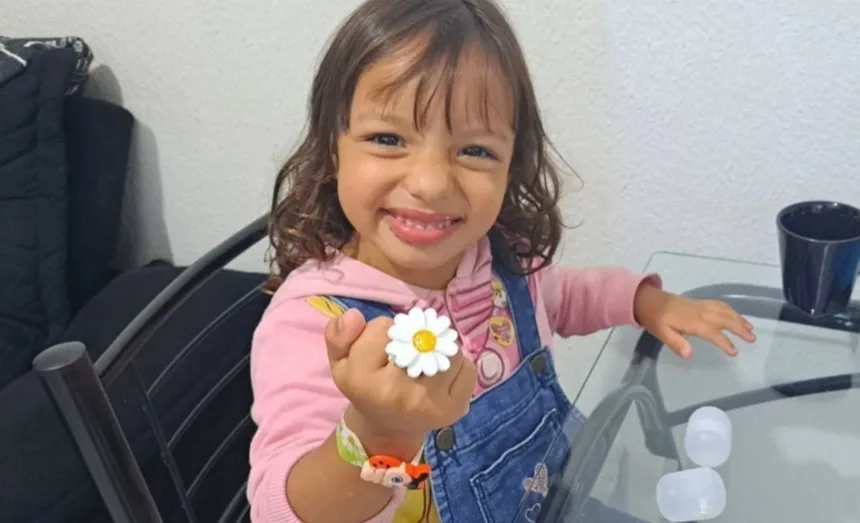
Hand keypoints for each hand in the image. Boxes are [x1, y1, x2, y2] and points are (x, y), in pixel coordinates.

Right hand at [325, 308, 476, 456]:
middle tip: (405, 356)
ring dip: (438, 349)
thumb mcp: (341, 362)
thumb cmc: (365, 387)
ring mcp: (431, 404)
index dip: (382, 333)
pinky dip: (458, 365)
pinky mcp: (456, 409)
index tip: (379, 352)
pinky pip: (467, 367)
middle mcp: (398, 394)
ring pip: (447, 348)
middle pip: (418, 335)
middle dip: (414, 338)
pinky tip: (441, 376)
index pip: (382, 328)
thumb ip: (338, 335)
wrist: (388, 428)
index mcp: (363, 381)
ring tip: (424, 364)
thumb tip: (354, 315)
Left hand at [633, 284, 755, 357]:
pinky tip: (736, 316)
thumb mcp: (661, 333)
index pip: (713, 333)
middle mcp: (700, 312)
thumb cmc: (655, 319)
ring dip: (738, 318)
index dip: (725, 342)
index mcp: (692, 321)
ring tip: (750, 329)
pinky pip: (720, 304)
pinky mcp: (700, 302)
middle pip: (724, 319)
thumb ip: (676, 343)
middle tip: (752, 339)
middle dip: (739, 328)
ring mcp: (701, 305)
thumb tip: (689, 354)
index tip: (734, 352)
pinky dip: (731, 310)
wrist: (649, 300)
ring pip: (724, 310)